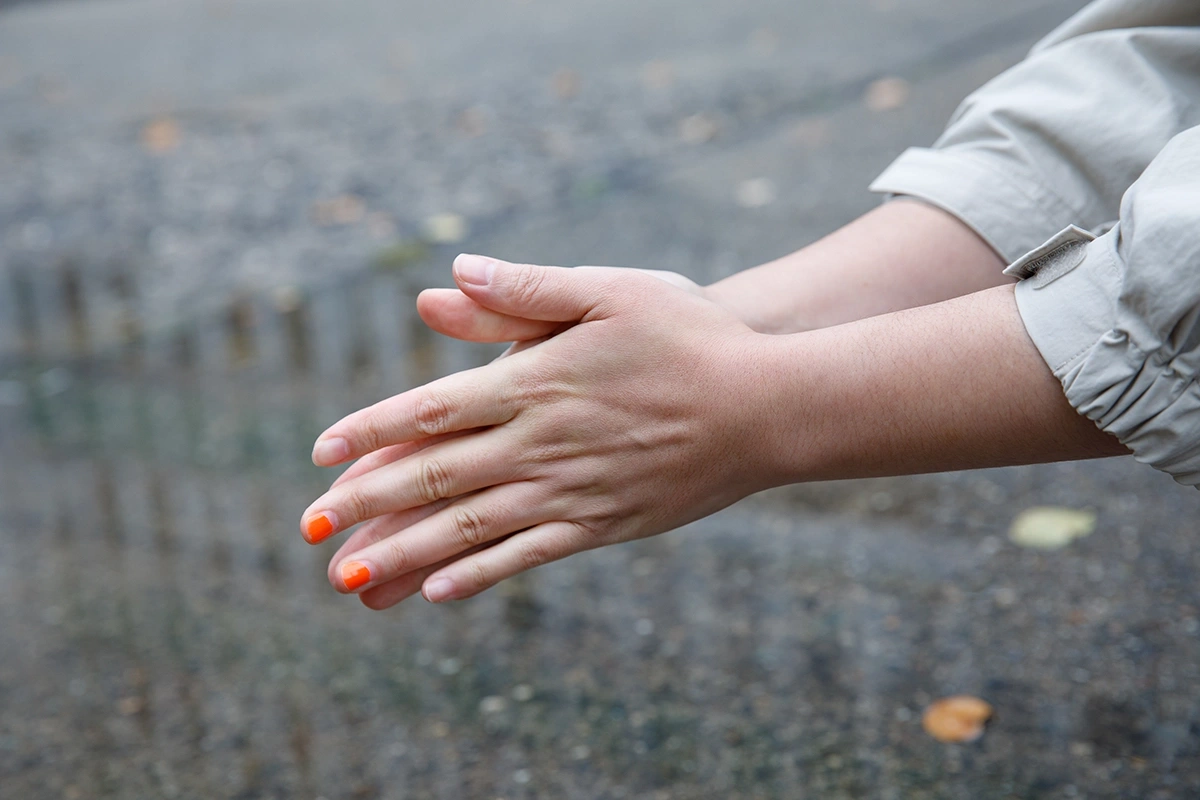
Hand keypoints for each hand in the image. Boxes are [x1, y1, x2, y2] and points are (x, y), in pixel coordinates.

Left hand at [301, 255, 775, 608]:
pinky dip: (480, 575)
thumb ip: (525, 289)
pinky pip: (529, 556)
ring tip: (349, 578)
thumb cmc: (691, 336)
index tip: (320, 454)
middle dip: (366, 504)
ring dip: (404, 552)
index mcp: (536, 381)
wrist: (767, 405)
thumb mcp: (612, 290)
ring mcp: (571, 490)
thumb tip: (446, 277)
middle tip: (309, 527)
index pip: (431, 409)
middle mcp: (541, 441)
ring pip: (470, 528)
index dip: (371, 432)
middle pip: (436, 477)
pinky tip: (439, 593)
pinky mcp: (603, 524)